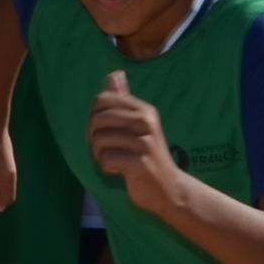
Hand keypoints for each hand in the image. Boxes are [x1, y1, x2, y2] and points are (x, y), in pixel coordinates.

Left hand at [90, 71, 173, 204]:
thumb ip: (123, 101)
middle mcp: (146, 122)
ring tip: (112, 161)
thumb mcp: (139, 125)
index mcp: (144, 110)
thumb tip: (113, 74)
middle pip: (97, 118)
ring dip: (99, 155)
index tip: (104, 131)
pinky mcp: (140, 163)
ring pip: (99, 140)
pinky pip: (106, 159)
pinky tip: (119, 171)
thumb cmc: (147, 156)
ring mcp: (144, 142)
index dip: (95, 116)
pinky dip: (107, 167)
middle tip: (104, 149)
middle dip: (93, 137)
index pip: (103, 99)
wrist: (169, 188)